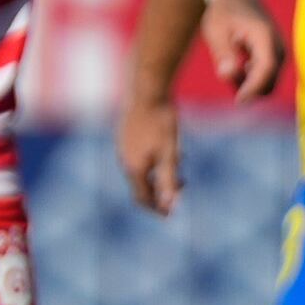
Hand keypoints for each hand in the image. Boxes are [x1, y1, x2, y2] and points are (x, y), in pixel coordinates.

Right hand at [118, 94, 181, 214]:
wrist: (147, 90)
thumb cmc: (161, 121)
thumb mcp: (170, 153)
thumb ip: (169, 180)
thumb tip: (170, 205)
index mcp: (134, 169)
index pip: (142, 199)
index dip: (157, 209)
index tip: (171, 214)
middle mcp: (124, 160)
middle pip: (140, 186)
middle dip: (160, 192)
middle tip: (182, 187)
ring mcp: (122, 147)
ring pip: (140, 170)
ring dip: (157, 174)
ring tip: (179, 166)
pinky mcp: (124, 135)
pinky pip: (137, 156)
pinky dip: (152, 161)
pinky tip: (166, 148)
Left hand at [199, 0, 283, 101]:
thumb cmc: (224, 13)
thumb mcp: (216, 30)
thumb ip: (223, 53)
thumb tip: (229, 75)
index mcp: (264, 35)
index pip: (266, 68)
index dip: (253, 88)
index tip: (238, 100)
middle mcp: (278, 45)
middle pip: (271, 80)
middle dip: (250, 90)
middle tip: (227, 81)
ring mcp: (280, 51)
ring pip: (270, 82)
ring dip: (251, 85)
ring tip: (231, 69)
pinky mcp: (276, 56)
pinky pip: (268, 76)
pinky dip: (253, 79)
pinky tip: (239, 67)